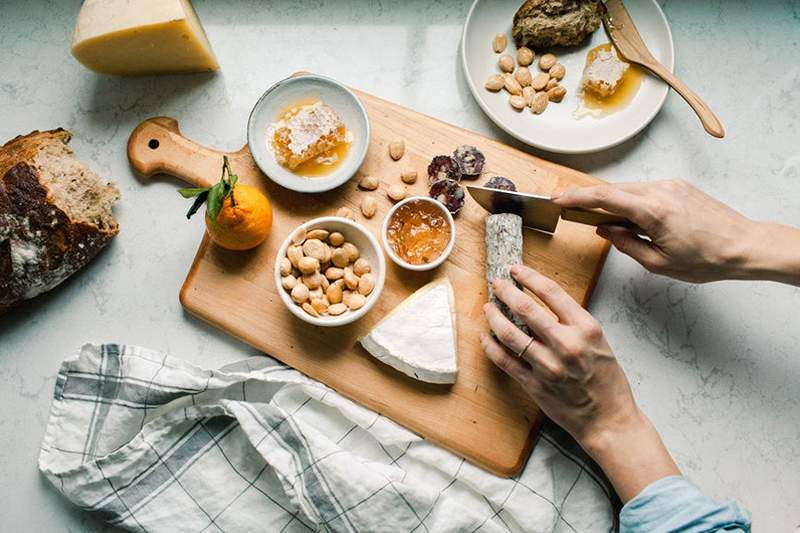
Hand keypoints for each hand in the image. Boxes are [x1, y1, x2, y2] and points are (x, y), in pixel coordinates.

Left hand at [481, 265, 678, 500]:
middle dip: (506, 291)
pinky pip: (505, 360)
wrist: (608, 419)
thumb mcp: (599, 341)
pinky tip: (485, 336)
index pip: (551, 292)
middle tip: (496, 284)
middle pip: (526, 309)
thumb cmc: (606, 380)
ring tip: (488, 308)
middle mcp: (565, 345)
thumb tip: (543, 302)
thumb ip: (573, 321)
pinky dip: (491, 346)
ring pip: (509, 334)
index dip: (529, 277)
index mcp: (585, 329)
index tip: (516, 270)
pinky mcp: (534, 385)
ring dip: (494, 317)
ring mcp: (547, 366)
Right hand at [552, 180, 757, 282]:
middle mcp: (660, 191)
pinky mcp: (678, 187)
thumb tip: (605, 231)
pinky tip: (629, 217)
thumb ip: (626, 245)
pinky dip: (630, 200)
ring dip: (610, 201)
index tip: (557, 199)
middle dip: (588, 199)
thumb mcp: (659, 263)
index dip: (576, 197)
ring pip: (628, 189)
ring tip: (601, 220)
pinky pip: (644, 190)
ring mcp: (670, 186)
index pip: (604, 198)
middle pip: (612, 190)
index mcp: (653, 211)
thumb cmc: (707, 259)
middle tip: (569, 208)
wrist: (744, 246)